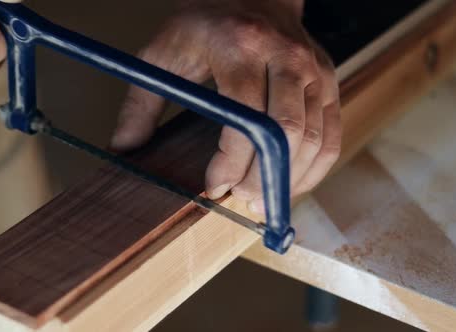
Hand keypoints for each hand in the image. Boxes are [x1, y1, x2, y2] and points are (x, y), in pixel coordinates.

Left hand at [110, 0, 341, 213]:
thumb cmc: (204, 23)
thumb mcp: (163, 54)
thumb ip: (140, 104)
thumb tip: (123, 149)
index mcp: (241, 47)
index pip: (246, 117)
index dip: (232, 162)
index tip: (215, 187)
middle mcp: (285, 56)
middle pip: (287, 133)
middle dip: (265, 178)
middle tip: (243, 202)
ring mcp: (314, 68)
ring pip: (314, 139)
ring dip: (290, 180)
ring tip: (263, 201)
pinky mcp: (329, 79)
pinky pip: (331, 134)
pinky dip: (314, 167)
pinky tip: (291, 183)